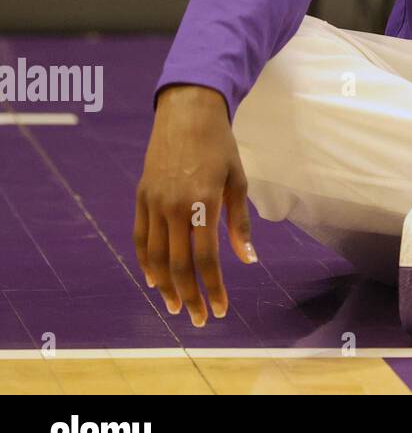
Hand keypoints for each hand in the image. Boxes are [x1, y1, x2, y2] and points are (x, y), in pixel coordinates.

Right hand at [134, 84, 257, 326]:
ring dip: (166, 286)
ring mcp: (153, 203)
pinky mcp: (141, 197)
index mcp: (203, 203)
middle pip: (179, 265)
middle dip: (191, 296)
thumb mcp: (237, 181)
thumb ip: (239, 222)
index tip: (223, 309)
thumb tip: (249, 259)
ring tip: (177, 306)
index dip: (214, 287)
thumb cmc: (220, 146)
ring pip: (156, 257)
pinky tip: (154, 279)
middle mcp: (174, 207)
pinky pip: (140, 238)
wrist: (187, 114)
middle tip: (201, 318)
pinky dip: (146, 262)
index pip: (206, 259)